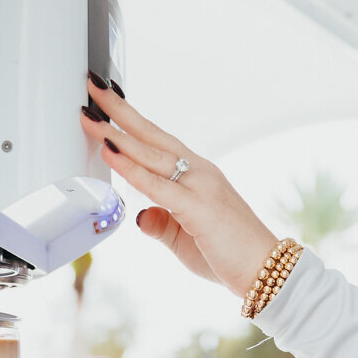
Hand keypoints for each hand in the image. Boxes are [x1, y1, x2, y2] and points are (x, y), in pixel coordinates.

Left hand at [81, 77, 277, 296]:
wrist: (266, 272)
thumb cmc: (229, 255)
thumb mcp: (183, 239)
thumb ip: (162, 224)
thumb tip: (141, 215)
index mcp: (198, 176)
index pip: (159, 141)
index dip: (132, 121)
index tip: (108, 102)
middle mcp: (200, 173)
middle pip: (152, 134)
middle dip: (120, 111)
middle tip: (93, 86)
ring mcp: (201, 186)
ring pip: (151, 153)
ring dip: (117, 133)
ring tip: (90, 116)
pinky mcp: (198, 207)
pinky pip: (157, 185)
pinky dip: (131, 168)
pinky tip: (110, 152)